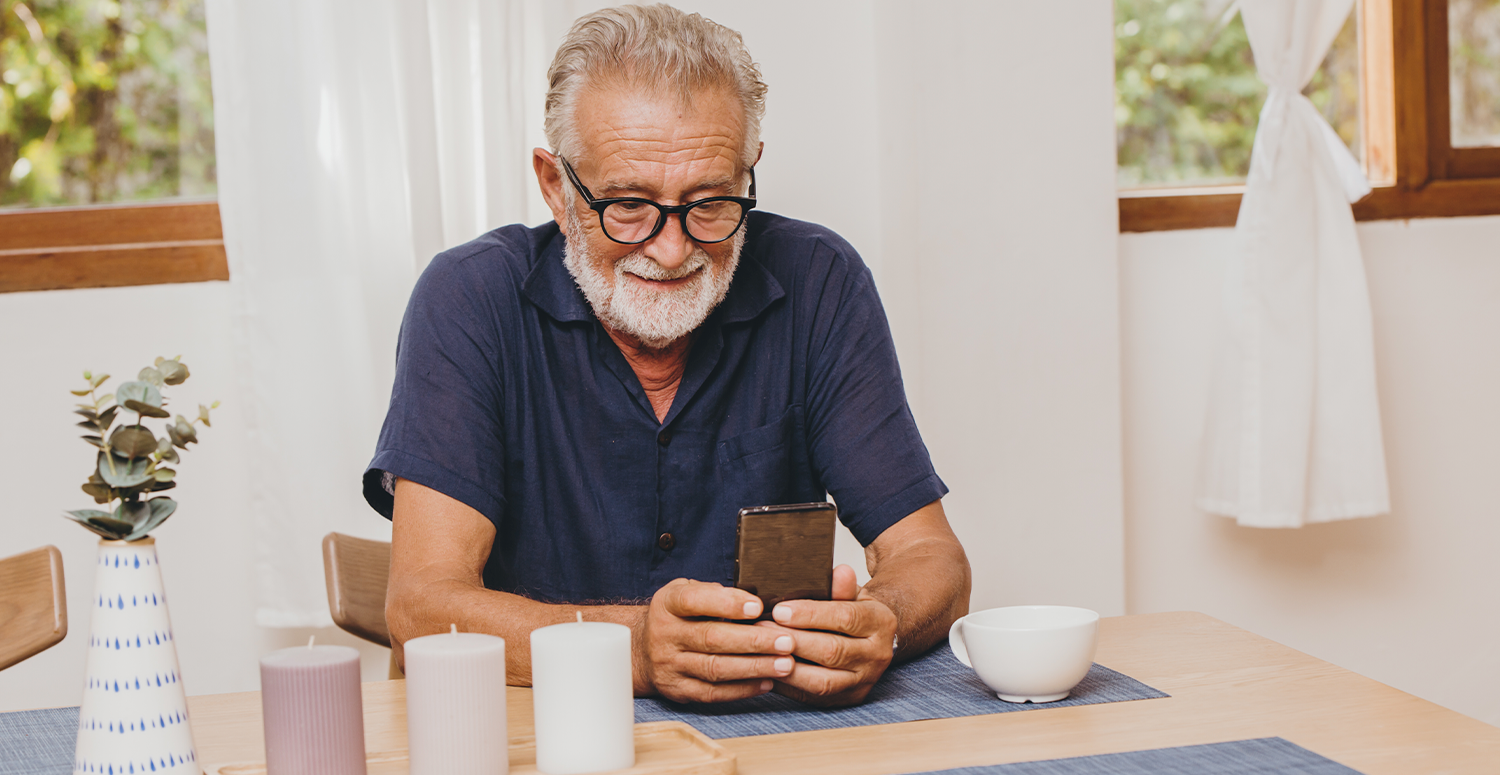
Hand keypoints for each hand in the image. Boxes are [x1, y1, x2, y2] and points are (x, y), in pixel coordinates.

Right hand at [636, 578, 797, 702]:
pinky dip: (742, 689)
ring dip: (754, 667)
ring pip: (715, 669)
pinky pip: (713, 693)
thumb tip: (751, 600)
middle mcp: (665, 635)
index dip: (726, 603)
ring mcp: (670, 665)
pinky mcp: (678, 690)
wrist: (640, 650)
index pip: (694, 601)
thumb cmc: (676, 616)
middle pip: (712, 638)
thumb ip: (713, 592)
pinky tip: (767, 682)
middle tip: (786, 641)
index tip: (757, 606)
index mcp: (668, 604)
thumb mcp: (684, 592)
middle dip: (753, 640)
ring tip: (785, 664)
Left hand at [761, 564, 897, 706]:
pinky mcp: (847, 699)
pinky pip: (813, 696)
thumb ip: (843, 587)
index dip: (811, 614)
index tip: (780, 610)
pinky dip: (788, 684)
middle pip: (832, 651)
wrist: (874, 642)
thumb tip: (840, 571)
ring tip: (763, 651)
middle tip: (763, 629)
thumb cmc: (856, 613)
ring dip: (787, 666)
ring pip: (822, 681)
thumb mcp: (854, 594)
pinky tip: (768, 669)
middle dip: (794, 640)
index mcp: (881, 622)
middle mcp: (877, 655)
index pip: (846, 618)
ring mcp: (863, 681)